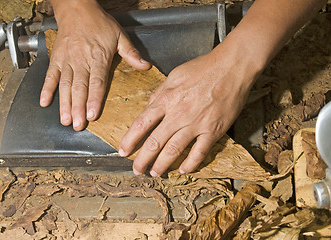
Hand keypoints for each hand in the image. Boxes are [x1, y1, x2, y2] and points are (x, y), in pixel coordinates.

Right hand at [40, 0, 150, 130]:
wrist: (76, 8)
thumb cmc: (99, 23)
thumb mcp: (119, 35)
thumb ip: (131, 53)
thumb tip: (146, 66)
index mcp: (99, 57)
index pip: (97, 82)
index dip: (94, 99)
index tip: (91, 114)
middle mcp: (81, 61)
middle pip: (80, 88)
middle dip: (78, 108)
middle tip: (78, 125)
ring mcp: (67, 61)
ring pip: (65, 85)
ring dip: (64, 104)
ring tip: (65, 120)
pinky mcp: (56, 59)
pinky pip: (50, 75)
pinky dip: (46, 89)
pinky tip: (44, 102)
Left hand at [119, 40, 260, 176]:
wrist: (232, 67)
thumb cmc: (203, 68)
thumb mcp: (174, 75)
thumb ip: (160, 93)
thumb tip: (149, 105)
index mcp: (166, 99)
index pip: (142, 123)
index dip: (130, 140)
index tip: (123, 151)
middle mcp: (178, 114)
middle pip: (155, 142)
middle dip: (143, 159)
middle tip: (137, 170)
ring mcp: (196, 124)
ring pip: (174, 150)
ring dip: (162, 165)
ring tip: (154, 173)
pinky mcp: (213, 130)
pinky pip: (199, 152)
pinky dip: (191, 164)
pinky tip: (183, 170)